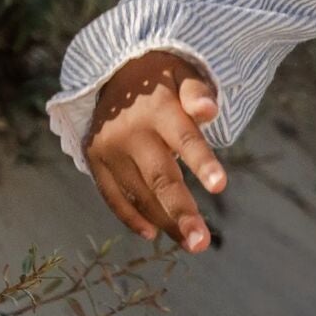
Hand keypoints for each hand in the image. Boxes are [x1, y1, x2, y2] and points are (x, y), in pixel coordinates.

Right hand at [83, 48, 226, 252]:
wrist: (114, 71)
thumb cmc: (164, 80)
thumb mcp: (184, 75)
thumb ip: (198, 93)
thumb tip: (209, 110)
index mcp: (158, 108)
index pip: (185, 139)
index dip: (202, 163)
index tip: (220, 186)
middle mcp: (130, 131)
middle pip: (159, 177)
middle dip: (181, 212)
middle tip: (201, 243)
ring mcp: (109, 148)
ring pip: (139, 193)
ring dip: (165, 222)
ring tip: (192, 243)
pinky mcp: (95, 160)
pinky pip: (112, 196)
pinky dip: (131, 218)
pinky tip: (153, 234)